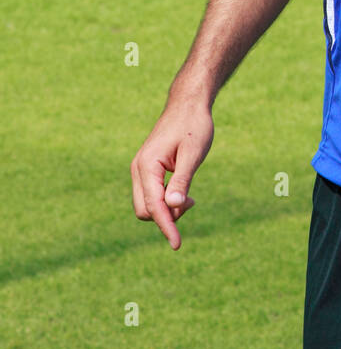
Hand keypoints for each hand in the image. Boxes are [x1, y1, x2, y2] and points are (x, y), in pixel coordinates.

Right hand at [130, 100, 213, 249]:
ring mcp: (140, 169)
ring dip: (167, 209)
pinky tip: (183, 194)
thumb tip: (173, 206)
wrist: (188, 104)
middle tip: (192, 202)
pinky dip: (165, 200)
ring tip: (190, 197)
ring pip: (147, 204)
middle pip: (145, 210)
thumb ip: (182, 180)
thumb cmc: (193, 126)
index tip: (177, 244)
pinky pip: (151, 195)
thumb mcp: (192, 154)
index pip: (154, 205)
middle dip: (167, 216)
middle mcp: (138, 169)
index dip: (166, 226)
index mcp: (147, 165)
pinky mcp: (147, 169)